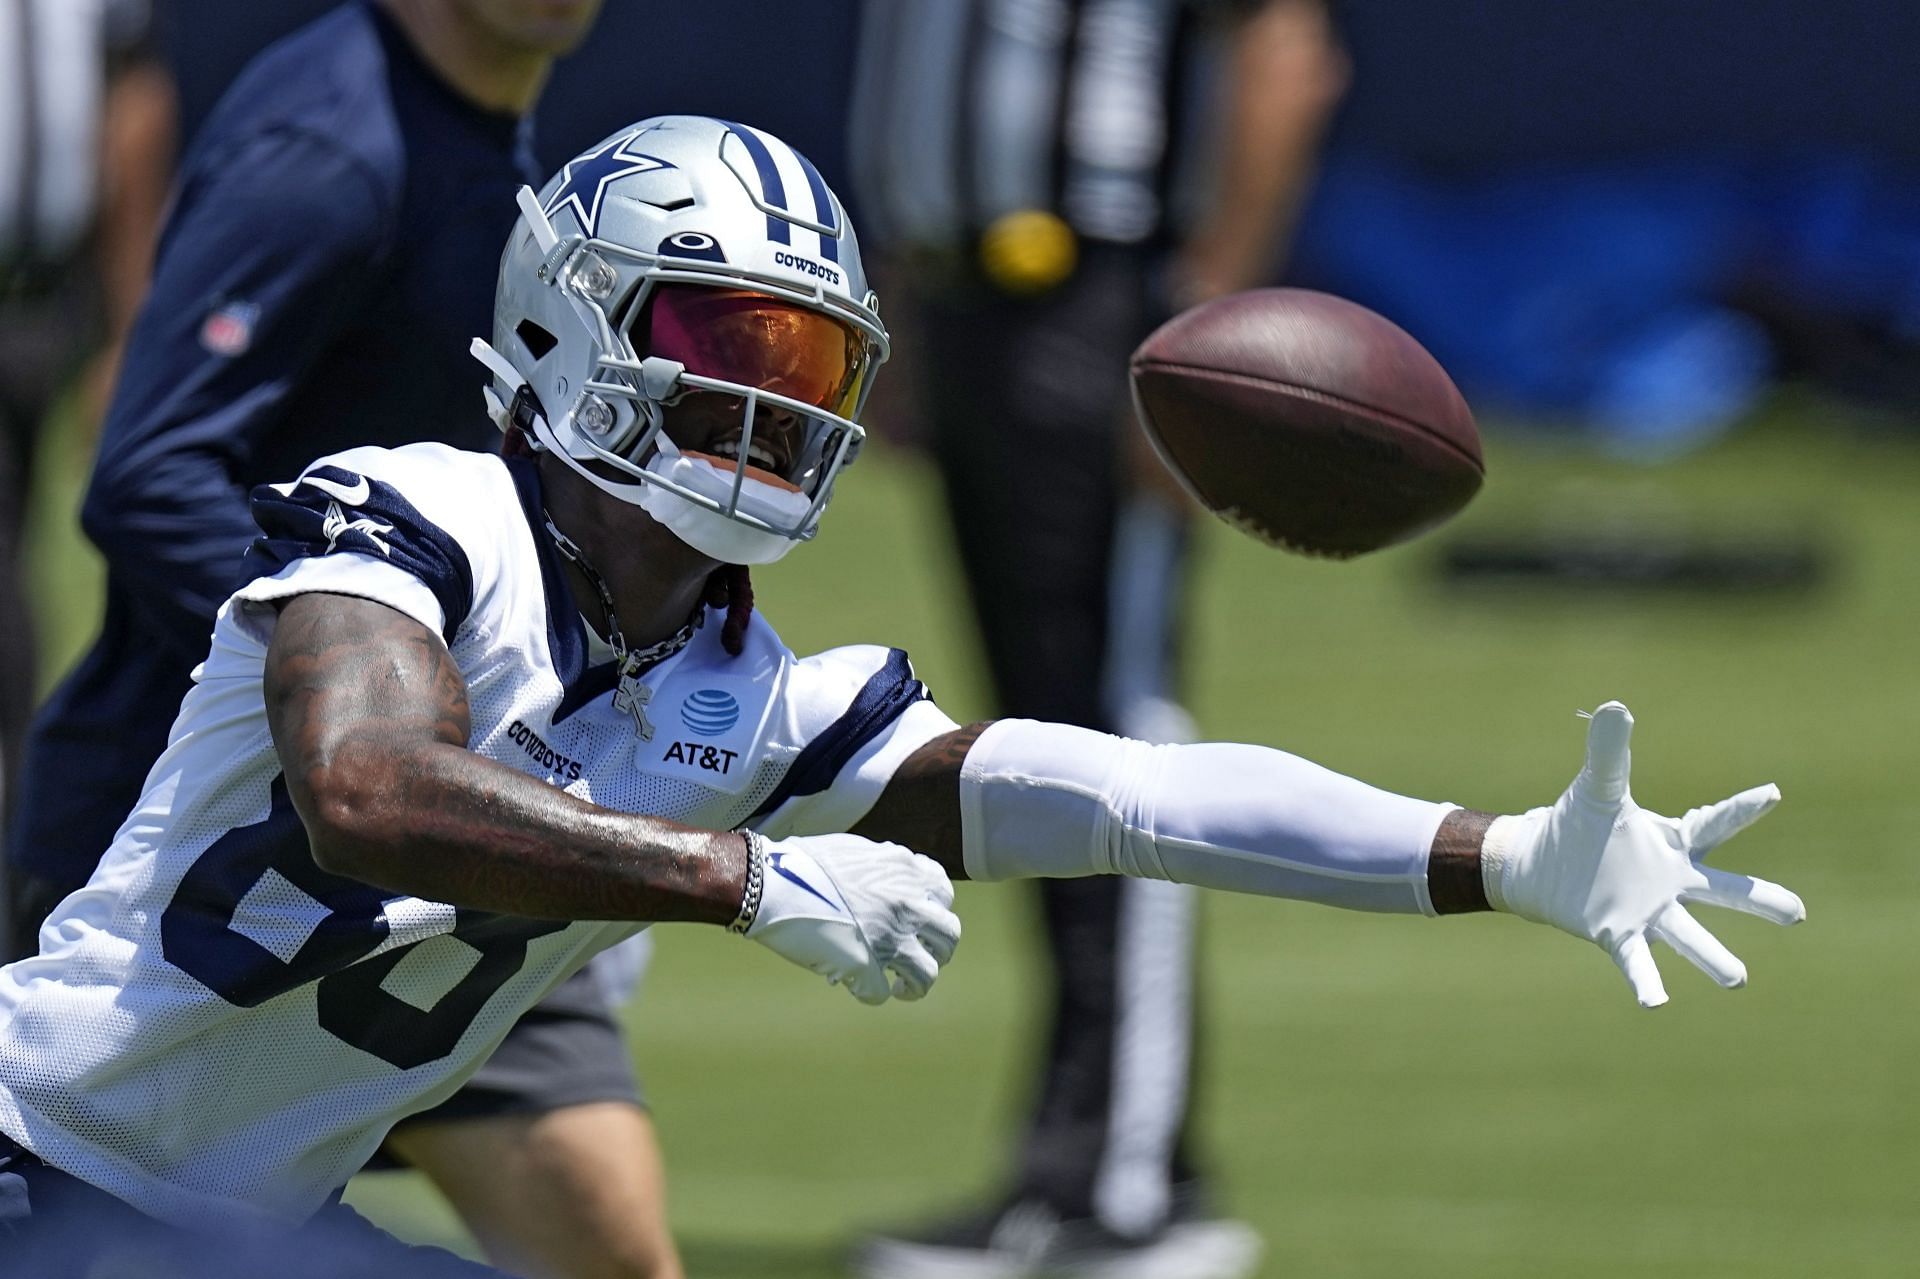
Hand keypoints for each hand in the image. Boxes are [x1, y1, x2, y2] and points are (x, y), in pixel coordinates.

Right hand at [744, 833, 960, 1004]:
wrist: (769, 882)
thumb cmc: (802, 862)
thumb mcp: (857, 852)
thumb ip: (884, 870)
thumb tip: (889, 886)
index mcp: (906, 872)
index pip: (945, 896)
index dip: (933, 912)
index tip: (920, 922)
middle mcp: (907, 904)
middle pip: (948, 937)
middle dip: (936, 951)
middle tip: (918, 957)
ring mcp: (889, 938)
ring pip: (927, 974)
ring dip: (916, 984)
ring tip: (903, 986)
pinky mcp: (864, 968)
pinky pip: (880, 994)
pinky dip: (872, 994)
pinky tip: (861, 988)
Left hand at [1482, 702, 1803, 1007]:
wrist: (1536, 862)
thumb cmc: (1576, 826)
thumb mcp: (1596, 787)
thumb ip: (1608, 752)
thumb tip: (1615, 705)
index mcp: (1673, 841)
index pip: (1714, 822)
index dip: (1741, 808)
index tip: (1772, 791)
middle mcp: (1671, 880)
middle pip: (1725, 889)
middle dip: (1760, 899)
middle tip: (1797, 913)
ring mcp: (1648, 910)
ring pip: (1690, 935)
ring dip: (1714, 956)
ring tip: (1738, 978)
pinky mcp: (1617, 932)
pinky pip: (1637, 961)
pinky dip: (1647, 982)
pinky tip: (1655, 1004)